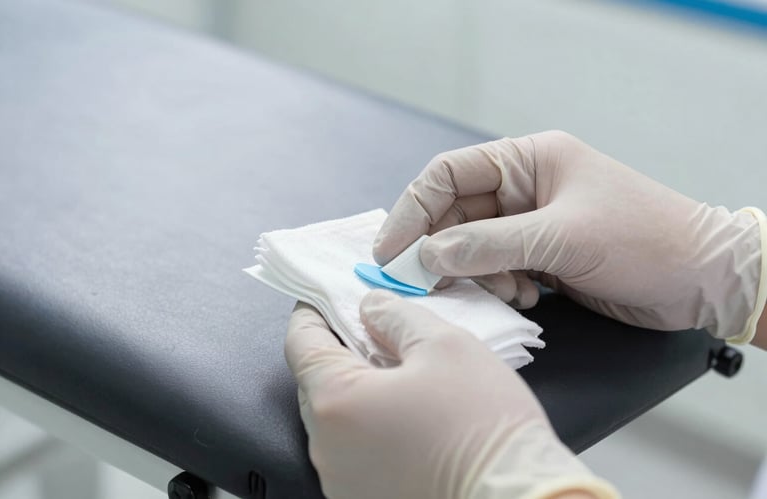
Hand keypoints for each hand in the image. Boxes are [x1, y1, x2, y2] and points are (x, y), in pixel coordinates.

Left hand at [285, 290, 616, 498]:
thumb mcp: (444, 345)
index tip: (322, 298)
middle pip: (316, 383)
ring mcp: (343, 479)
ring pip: (337, 419)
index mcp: (336, 403)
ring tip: (397, 372)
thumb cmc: (483, 425)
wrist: (516, 497)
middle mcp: (328, 448)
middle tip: (369, 330)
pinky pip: (355, 449)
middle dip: (338, 352)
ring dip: (357, 391)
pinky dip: (370, 425)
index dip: (312, 314)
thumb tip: (372, 308)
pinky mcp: (364, 496)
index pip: (302, 345)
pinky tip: (405, 413)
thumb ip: (396, 316)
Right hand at [373, 131, 765, 341]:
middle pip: (455, 216)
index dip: (413, 210)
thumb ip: (489, 246)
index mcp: (529, 160)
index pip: (449, 175)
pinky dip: (499, 286)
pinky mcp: (541, 257)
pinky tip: (528, 296)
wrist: (700, 280)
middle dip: (442, 251)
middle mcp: (524, 188)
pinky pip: (496, 270)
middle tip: (427, 284)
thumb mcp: (562, 238)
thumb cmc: (642, 240)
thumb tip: (427, 255)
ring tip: (507, 290)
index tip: (389, 250)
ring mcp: (531, 224)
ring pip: (473, 249)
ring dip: (476, 275)